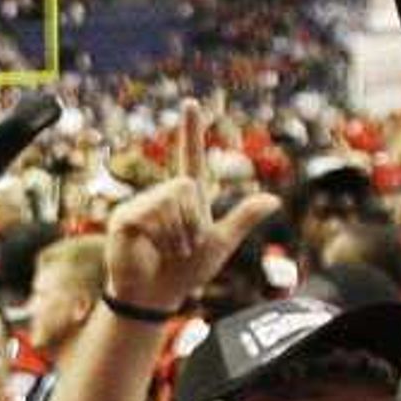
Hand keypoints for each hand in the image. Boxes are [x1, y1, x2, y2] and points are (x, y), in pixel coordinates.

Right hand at [103, 99, 280, 314]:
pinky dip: (162, 237)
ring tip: (170, 250)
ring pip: (170, 200)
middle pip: (185, 186)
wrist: (158, 298)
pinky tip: (152, 250)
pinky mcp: (125, 218)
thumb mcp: (220, 244)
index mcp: (184, 198)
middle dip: (192, 221)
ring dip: (178, 233)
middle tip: (185, 246)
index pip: (189, 157)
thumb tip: (275, 200)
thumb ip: (243, 219)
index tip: (192, 103)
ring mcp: (141, 205)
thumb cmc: (185, 273)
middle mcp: (161, 196)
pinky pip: (151, 214)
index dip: (191, 131)